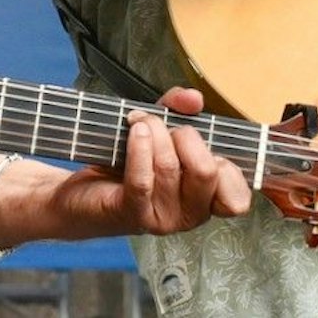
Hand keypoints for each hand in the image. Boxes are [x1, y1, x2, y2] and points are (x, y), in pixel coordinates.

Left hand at [50, 87, 249, 235]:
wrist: (80, 196)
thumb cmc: (126, 165)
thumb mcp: (159, 132)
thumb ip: (179, 110)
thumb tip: (193, 98)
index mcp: (205, 199)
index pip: (237, 197)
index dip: (228, 167)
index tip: (205, 142)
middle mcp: (189, 214)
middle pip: (206, 172)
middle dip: (185, 136)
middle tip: (166, 127)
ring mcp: (162, 219)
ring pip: (169, 167)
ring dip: (153, 132)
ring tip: (139, 122)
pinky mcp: (132, 214)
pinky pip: (142, 179)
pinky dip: (138, 148)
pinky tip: (134, 131)